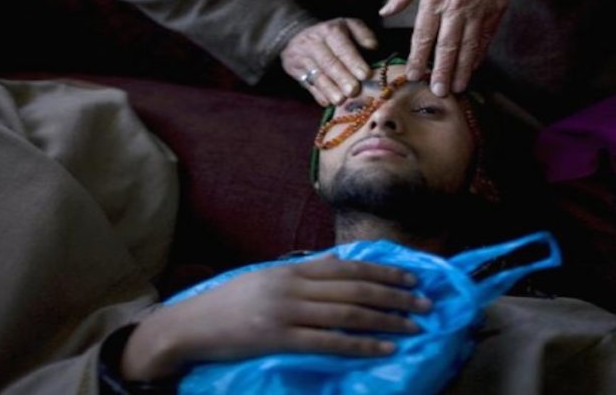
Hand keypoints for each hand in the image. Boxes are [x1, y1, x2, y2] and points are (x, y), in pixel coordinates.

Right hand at [121, 256, 431, 380]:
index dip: (383, 272)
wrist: (189, 326)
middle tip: (425, 303)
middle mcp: (293, 286)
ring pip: (348, 314)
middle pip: (355, 289)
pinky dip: (361, 344)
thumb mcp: (267, 280)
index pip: (348, 268)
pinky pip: (329, 343)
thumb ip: (303, 275)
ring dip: (386, 320)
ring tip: (414, 326)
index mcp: (292, 270)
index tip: (412, 277)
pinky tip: (384, 347)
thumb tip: (341, 267)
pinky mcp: (280, 340)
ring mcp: (286, 313)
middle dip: (395, 295)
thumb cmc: (230, 304)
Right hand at [281, 18, 378, 105]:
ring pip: (316, 75)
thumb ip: (364, 36)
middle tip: (353, 91)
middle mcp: (313, 41)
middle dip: (342, 78)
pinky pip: (307, 84)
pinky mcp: (294, 70)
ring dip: (329, 90)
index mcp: (330, 30)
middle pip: (328, 62)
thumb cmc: (334, 35)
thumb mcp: (350, 27)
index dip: (354, 61)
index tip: (365, 75)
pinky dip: (319, 95)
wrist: (299, 34)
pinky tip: (328, 102)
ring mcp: (300, 56)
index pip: (342, 47)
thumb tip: (373, 48)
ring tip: (340, 100)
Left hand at [379, 0, 513, 96]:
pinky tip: (472, 69)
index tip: (414, 75)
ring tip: (456, 88)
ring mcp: (477, 12)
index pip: (424, 35)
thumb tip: (384, 11)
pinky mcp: (494, 13)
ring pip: (467, 47)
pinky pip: (484, 40)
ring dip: (461, 70)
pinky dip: (478, 56)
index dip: (419, 57)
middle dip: (441, 72)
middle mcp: (455, 8)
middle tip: (438, 92)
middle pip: (446, 47)